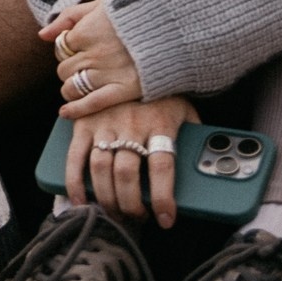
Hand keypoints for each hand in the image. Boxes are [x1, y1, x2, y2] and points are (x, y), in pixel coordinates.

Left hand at [45, 0, 145, 116]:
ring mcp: (108, 73)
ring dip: (70, 89)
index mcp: (86, 31)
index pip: (60, 47)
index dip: (66, 50)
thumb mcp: (100, 5)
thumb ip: (69, 16)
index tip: (78, 51)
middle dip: (68, 70)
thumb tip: (42, 34)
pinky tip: (65, 113)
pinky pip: (92, 103)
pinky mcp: (124, 89)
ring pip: (72, 87)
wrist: (175, 25)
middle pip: (64, 69)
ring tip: (78, 86)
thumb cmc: (137, 12)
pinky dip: (76, 110)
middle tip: (82, 68)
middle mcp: (93, 53)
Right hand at [64, 95, 195, 226]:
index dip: (163, 198)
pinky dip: (74, 182)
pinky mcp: (83, 123)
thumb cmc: (163, 94)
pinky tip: (81, 200)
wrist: (131, 59)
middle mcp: (130, 124)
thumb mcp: (185, 111)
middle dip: (131, 204)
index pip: (162, 167)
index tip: (165, 220)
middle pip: (127, 173)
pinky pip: (75, 156)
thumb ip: (194, 137)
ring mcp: (104, 123)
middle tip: (137, 218)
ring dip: (107, 198)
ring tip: (115, 213)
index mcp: (159, 123)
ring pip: (101, 169)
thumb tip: (207, 167)